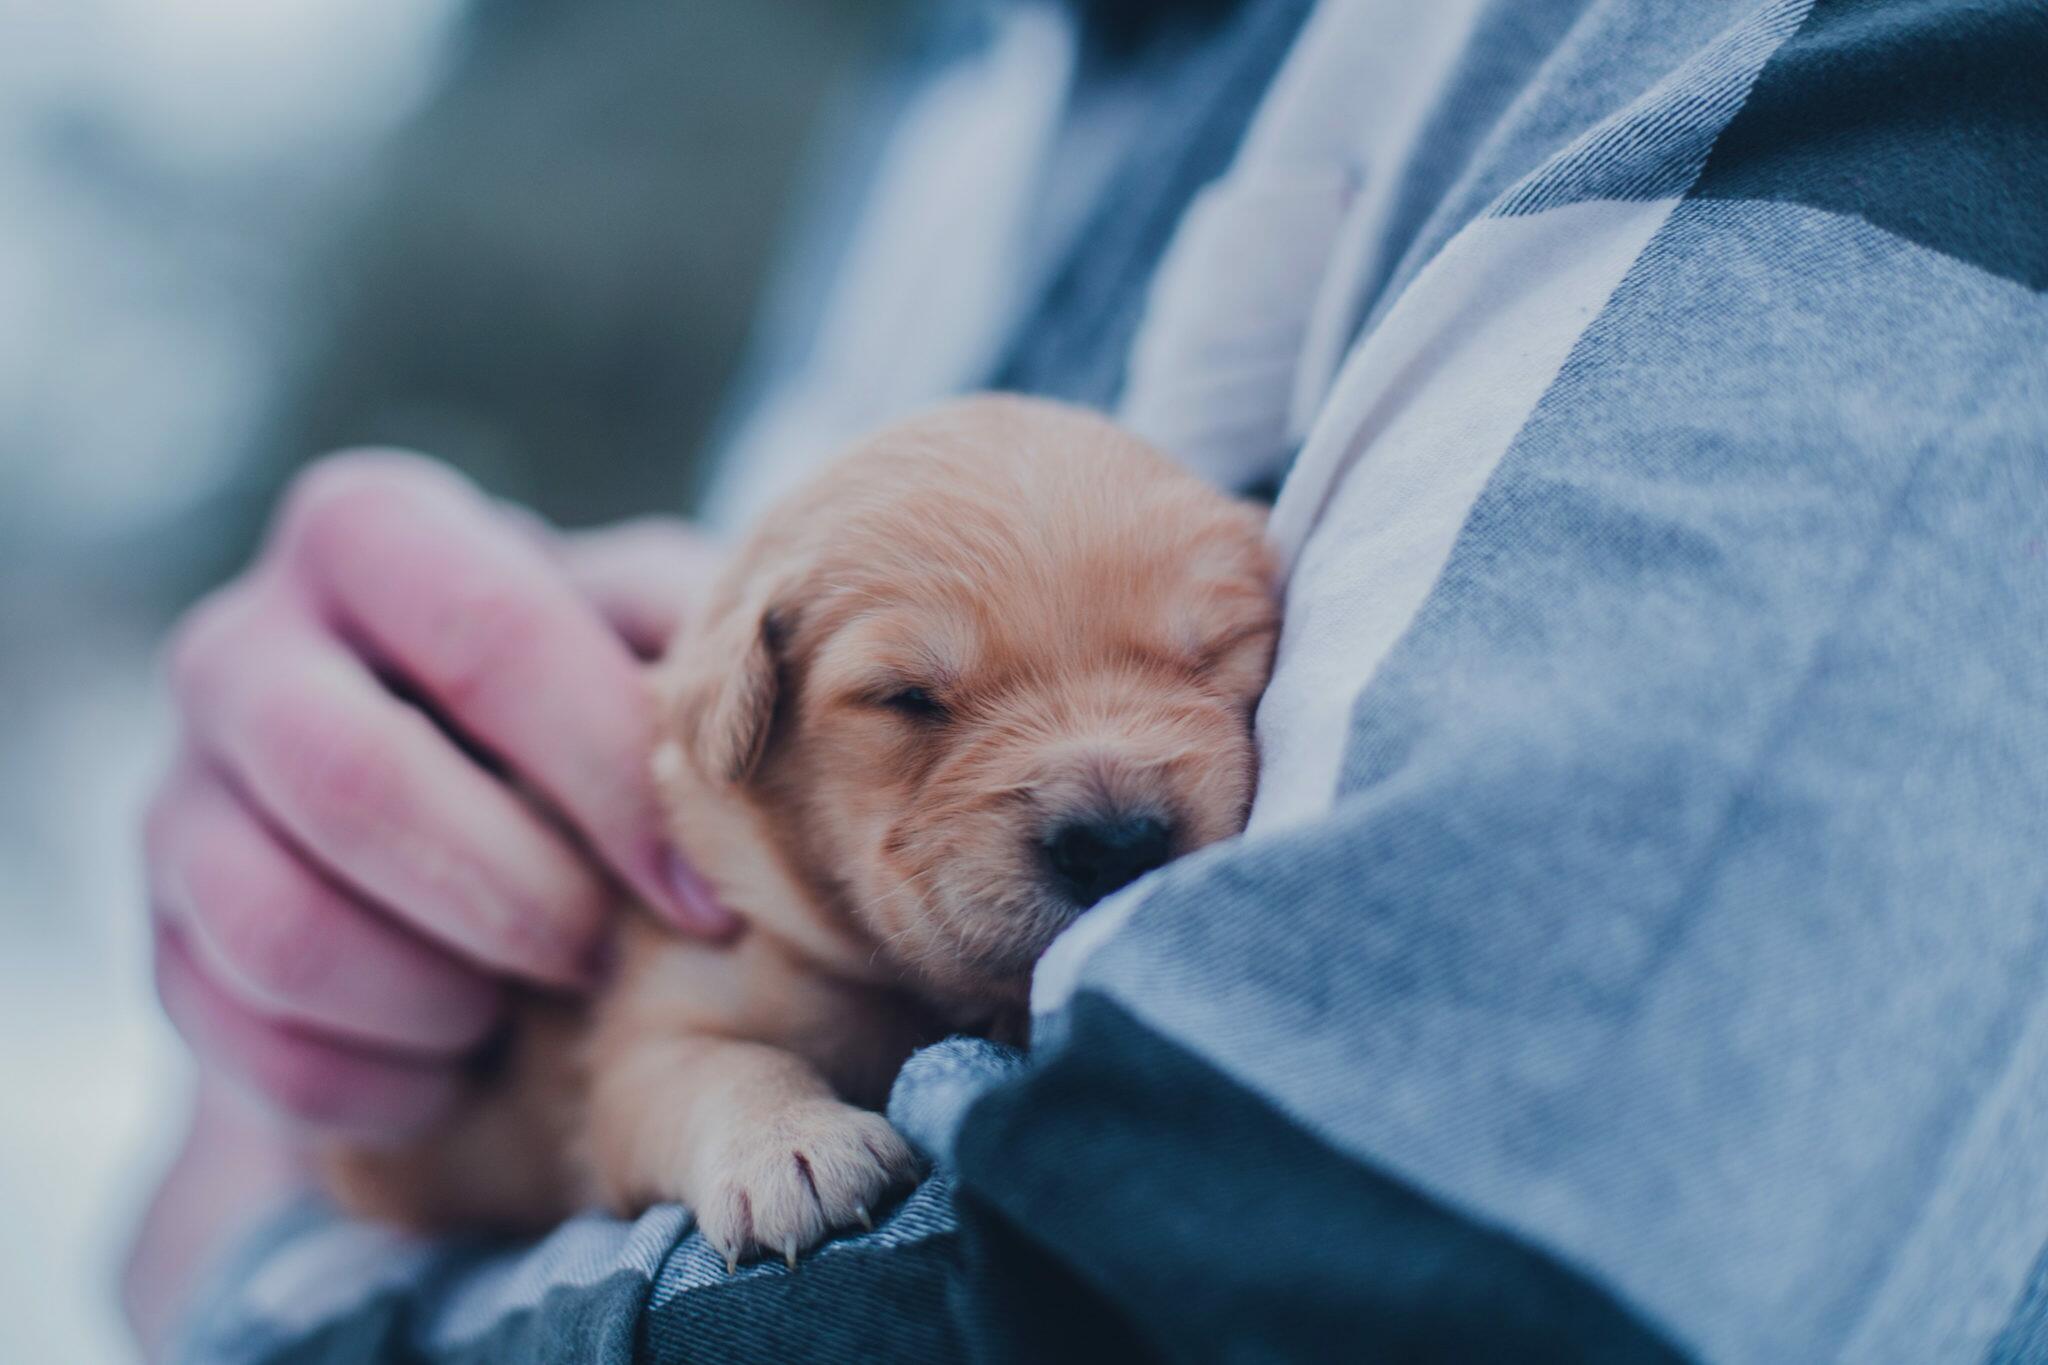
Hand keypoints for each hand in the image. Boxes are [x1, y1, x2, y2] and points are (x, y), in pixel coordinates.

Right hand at [145, 450, 735, 1136]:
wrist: (455, 805)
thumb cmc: (586, 701)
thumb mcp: (645, 632)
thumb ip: (694, 635)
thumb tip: (790, 689)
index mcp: (370, 532)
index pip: (488, 632)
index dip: (608, 777)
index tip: (706, 897)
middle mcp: (240, 644)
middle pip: (348, 777)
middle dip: (510, 895)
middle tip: (602, 957)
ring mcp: (178, 794)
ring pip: (273, 922)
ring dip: (435, 994)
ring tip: (527, 1003)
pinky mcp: (162, 938)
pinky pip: (242, 1040)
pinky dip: (375, 1080)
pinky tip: (460, 1065)